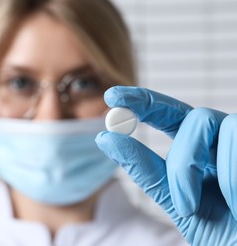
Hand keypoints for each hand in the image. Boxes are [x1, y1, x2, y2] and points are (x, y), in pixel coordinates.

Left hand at [95, 86, 236, 244]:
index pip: (168, 115)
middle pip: (194, 117)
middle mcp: (219, 141)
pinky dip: (231, 176)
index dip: (143, 100)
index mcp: (198, 151)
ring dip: (203, 173)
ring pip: (211, 122)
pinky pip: (236, 135)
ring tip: (215, 212)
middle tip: (183, 204)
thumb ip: (145, 170)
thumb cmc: (220, 231)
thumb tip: (105, 137)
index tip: (112, 95)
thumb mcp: (176, 200)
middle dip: (184, 162)